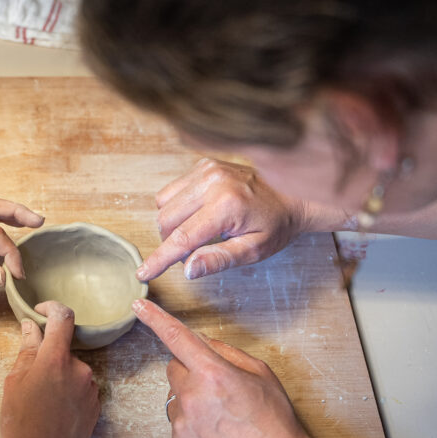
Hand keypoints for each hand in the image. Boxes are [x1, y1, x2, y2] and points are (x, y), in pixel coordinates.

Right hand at [0, 302, 99, 437]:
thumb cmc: (21, 424)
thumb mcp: (14, 383)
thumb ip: (26, 351)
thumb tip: (31, 327)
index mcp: (55, 360)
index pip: (62, 318)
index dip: (52, 308)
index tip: (41, 310)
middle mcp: (79, 369)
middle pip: (64, 351)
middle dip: (48, 359)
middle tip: (29, 381)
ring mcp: (91, 388)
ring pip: (72, 372)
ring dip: (59, 378)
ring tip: (41, 403)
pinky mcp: (96, 406)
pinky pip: (81, 389)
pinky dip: (68, 393)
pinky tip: (54, 413)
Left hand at [133, 298, 310, 437]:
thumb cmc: (273, 419)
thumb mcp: (260, 373)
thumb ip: (226, 352)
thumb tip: (202, 342)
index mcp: (212, 373)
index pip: (176, 337)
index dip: (154, 318)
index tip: (138, 305)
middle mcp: (191, 396)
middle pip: (174, 368)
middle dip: (191, 370)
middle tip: (218, 387)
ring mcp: (182, 422)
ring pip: (175, 396)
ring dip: (191, 398)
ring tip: (221, 415)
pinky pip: (178, 421)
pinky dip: (192, 422)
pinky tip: (215, 432)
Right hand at [138, 158, 307, 280]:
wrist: (293, 193)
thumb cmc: (276, 224)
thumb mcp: (254, 250)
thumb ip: (219, 260)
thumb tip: (188, 270)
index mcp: (226, 206)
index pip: (181, 238)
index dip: (159, 259)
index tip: (143, 273)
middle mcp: (213, 182)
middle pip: (165, 220)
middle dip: (170, 242)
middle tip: (193, 252)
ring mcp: (207, 169)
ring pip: (163, 204)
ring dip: (171, 224)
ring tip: (197, 232)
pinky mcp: (204, 164)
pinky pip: (172, 190)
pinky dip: (177, 206)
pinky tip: (197, 213)